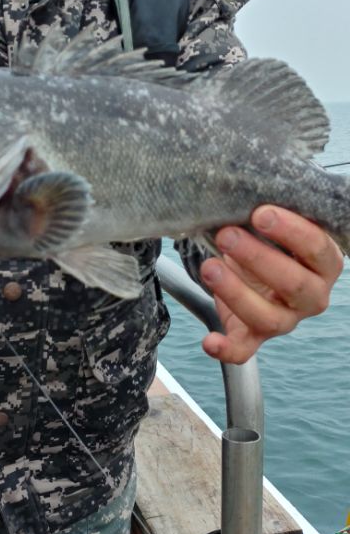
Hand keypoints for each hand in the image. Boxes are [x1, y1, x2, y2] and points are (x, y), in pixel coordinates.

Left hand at [199, 206, 343, 363]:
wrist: (253, 267)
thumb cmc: (268, 238)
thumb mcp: (275, 222)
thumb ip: (271, 209)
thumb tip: (246, 181)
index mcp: (324, 263)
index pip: (317, 248)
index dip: (291, 231)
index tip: (260, 212)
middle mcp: (311, 296)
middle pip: (295, 284)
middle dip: (258, 258)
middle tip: (227, 235)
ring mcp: (285, 319)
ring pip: (269, 318)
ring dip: (237, 293)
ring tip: (209, 267)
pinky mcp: (255, 337)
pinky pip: (244, 351)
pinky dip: (227, 350)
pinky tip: (209, 341)